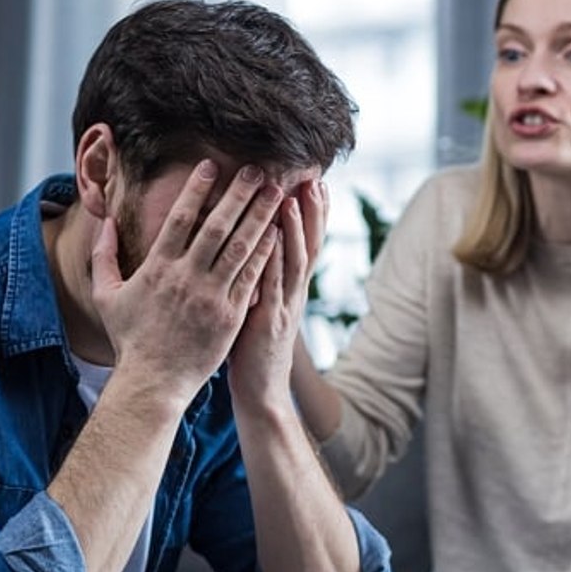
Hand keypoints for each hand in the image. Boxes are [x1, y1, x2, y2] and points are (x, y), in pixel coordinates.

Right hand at [91, 160, 282, 407]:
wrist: (153, 382)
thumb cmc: (130, 339)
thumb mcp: (106, 296)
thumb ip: (103, 256)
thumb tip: (105, 221)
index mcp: (157, 269)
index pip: (179, 219)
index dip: (196, 190)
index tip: (210, 166)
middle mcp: (186, 278)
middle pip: (217, 226)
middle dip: (238, 194)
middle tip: (255, 169)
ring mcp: (212, 296)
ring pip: (241, 247)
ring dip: (260, 216)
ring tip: (274, 192)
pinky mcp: (231, 315)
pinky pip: (252, 277)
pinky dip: (266, 252)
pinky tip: (278, 231)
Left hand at [228, 178, 327, 408]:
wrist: (262, 393)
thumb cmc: (254, 351)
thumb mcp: (262, 308)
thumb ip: (262, 280)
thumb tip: (256, 251)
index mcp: (291, 289)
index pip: (307, 244)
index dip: (314, 215)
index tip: (317, 183)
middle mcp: (293, 294)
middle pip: (309, 246)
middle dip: (312, 212)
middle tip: (315, 179)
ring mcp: (284, 307)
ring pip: (293, 261)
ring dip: (294, 229)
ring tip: (292, 197)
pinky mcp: (268, 321)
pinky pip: (271, 284)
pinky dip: (273, 259)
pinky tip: (270, 237)